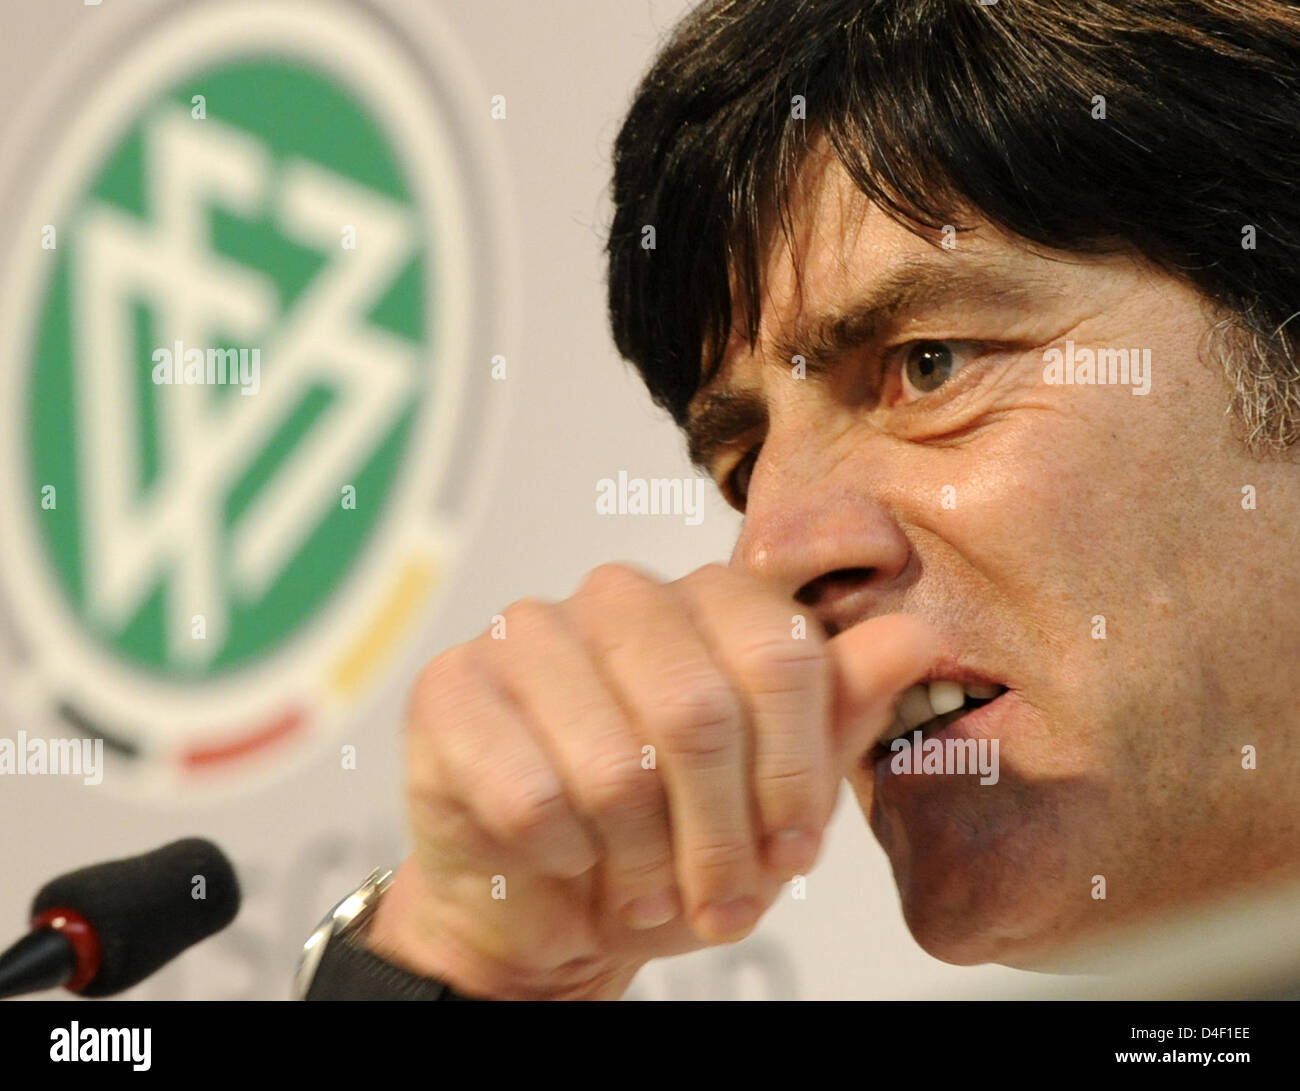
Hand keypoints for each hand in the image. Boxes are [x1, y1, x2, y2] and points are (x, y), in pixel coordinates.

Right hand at [367, 563, 937, 999]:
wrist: (549, 902)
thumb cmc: (668, 841)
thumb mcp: (774, 795)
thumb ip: (839, 712)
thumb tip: (915, 638)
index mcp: (706, 600)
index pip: (783, 655)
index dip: (796, 772)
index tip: (794, 850)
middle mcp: (618, 597)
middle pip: (700, 711)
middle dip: (719, 838)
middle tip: (718, 901)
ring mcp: (527, 633)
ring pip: (615, 765)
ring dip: (641, 862)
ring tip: (643, 889)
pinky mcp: (451, 689)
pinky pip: (530, 796)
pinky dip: (563, 859)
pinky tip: (566, 858)